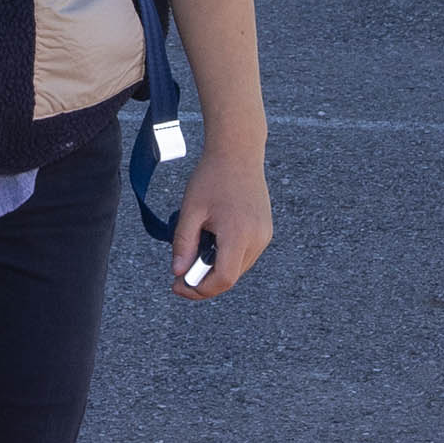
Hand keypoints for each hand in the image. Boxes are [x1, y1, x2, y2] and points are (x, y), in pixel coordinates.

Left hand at [166, 146, 272, 297]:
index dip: (199, 290)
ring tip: (196, 248)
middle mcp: (257, 239)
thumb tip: (178, 272)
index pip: (223, 279)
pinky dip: (226, 256)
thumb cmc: (211, 177)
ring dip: (215, 268)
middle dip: (204, 280)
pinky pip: (244, 255)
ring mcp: (264, 236)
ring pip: (238, 268)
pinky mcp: (265, 231)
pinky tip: (212, 240)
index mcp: (238, 234)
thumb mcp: (190, 210)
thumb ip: (183, 243)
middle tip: (180, 270)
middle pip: (230, 277)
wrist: (238, 153)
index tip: (177, 285)